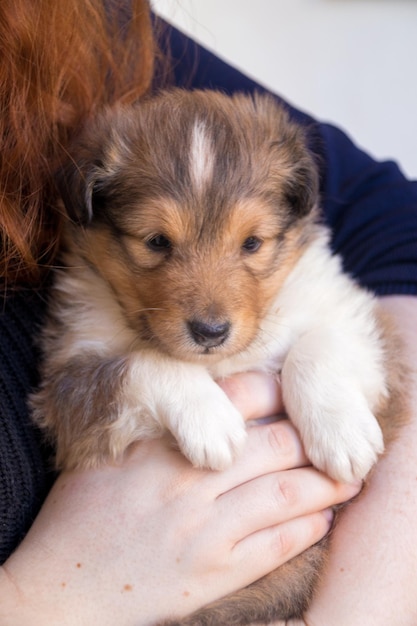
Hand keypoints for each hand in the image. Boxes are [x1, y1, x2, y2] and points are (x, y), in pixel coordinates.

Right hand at [0, 373, 358, 625]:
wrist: (64, 587)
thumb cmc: (83, 515)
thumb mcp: (113, 455)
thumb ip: (160, 426)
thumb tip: (212, 400)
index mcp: (163, 449)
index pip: (235, 403)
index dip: (274, 392)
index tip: (291, 389)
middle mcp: (189, 486)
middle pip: (272, 446)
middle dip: (309, 435)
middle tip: (330, 432)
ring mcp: (205, 532)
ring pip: (283, 495)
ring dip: (322, 482)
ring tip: (344, 474)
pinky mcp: (213, 574)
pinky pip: (273, 547)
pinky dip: (305, 529)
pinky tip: (322, 515)